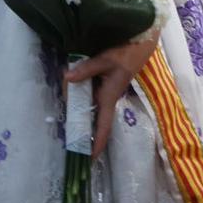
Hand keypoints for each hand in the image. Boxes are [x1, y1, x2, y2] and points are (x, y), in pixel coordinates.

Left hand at [66, 33, 160, 155]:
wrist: (138, 44)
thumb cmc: (125, 54)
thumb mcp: (106, 61)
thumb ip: (86, 69)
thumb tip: (68, 78)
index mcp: (109, 97)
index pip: (103, 126)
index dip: (97, 143)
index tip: (90, 158)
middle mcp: (106, 98)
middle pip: (92, 119)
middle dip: (81, 130)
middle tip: (67, 140)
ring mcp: (103, 91)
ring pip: (87, 106)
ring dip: (77, 110)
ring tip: (65, 115)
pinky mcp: (101, 83)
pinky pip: (87, 94)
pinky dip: (78, 96)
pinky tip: (68, 92)